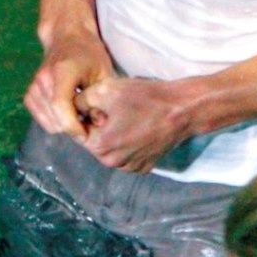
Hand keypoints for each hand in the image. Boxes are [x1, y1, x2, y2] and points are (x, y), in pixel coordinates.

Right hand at [24, 34, 112, 138]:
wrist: (67, 38)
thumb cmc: (90, 55)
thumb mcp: (104, 73)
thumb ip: (101, 99)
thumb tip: (98, 123)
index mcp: (63, 71)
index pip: (60, 104)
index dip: (72, 125)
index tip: (86, 133)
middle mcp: (43, 78)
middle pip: (53, 117)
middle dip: (72, 127)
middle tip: (89, 123)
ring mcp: (33, 86)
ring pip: (47, 122)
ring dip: (64, 125)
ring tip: (79, 115)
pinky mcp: (29, 94)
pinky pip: (40, 118)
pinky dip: (54, 121)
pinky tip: (66, 112)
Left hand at [77, 74, 201, 171]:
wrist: (183, 109)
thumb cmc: (146, 98)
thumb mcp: (104, 89)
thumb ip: (80, 100)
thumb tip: (72, 108)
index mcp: (100, 147)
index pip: (78, 130)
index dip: (87, 113)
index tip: (103, 104)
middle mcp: (113, 163)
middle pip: (94, 141)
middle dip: (100, 125)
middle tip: (119, 109)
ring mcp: (131, 167)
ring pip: (111, 148)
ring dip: (114, 134)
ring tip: (131, 117)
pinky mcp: (145, 166)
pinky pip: (127, 154)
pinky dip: (129, 142)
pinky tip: (140, 127)